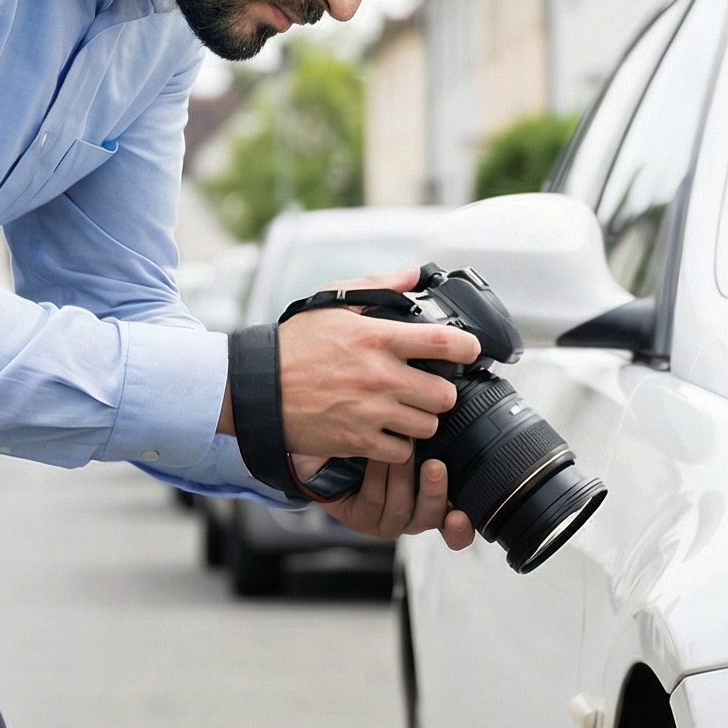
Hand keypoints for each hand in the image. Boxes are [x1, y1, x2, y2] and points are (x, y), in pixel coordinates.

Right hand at [268, 264, 479, 462]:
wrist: (258, 388)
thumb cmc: (294, 347)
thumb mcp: (333, 303)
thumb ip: (379, 286)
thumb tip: (413, 275)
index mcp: (377, 338)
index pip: (444, 342)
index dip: (468, 347)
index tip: (469, 351)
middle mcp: (379, 376)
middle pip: (445, 394)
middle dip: (442, 392)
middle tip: (429, 389)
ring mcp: (371, 412)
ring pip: (428, 426)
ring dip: (422, 420)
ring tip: (407, 412)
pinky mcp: (359, 441)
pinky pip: (403, 452)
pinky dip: (400, 446)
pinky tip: (388, 433)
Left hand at [301, 453, 473, 548]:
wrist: (339, 447)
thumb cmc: (385, 442)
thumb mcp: (419, 439)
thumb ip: (440, 439)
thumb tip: (457, 413)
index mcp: (436, 500)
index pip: (456, 526)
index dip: (461, 527)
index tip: (459, 515)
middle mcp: (415, 515)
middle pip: (433, 517)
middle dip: (434, 492)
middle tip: (433, 466)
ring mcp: (388, 521)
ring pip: (401, 510)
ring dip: (402, 478)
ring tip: (401, 450)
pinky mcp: (363, 519)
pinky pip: (374, 503)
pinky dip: (377, 477)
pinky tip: (376, 456)